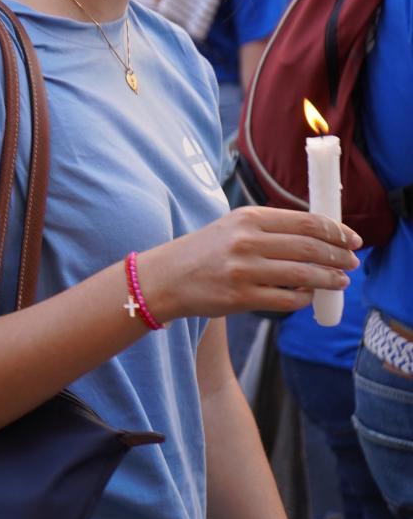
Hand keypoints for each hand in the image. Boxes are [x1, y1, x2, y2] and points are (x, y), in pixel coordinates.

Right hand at [140, 207, 357, 323]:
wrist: (166, 277)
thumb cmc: (204, 251)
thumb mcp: (233, 227)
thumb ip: (270, 228)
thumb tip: (319, 237)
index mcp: (248, 218)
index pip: (305, 221)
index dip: (336, 231)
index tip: (352, 239)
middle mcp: (246, 241)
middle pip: (309, 248)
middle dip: (338, 256)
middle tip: (352, 262)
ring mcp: (243, 270)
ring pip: (303, 275)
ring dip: (329, 279)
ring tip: (340, 281)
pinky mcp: (240, 297)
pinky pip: (286, 300)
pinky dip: (304, 299)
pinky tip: (308, 296)